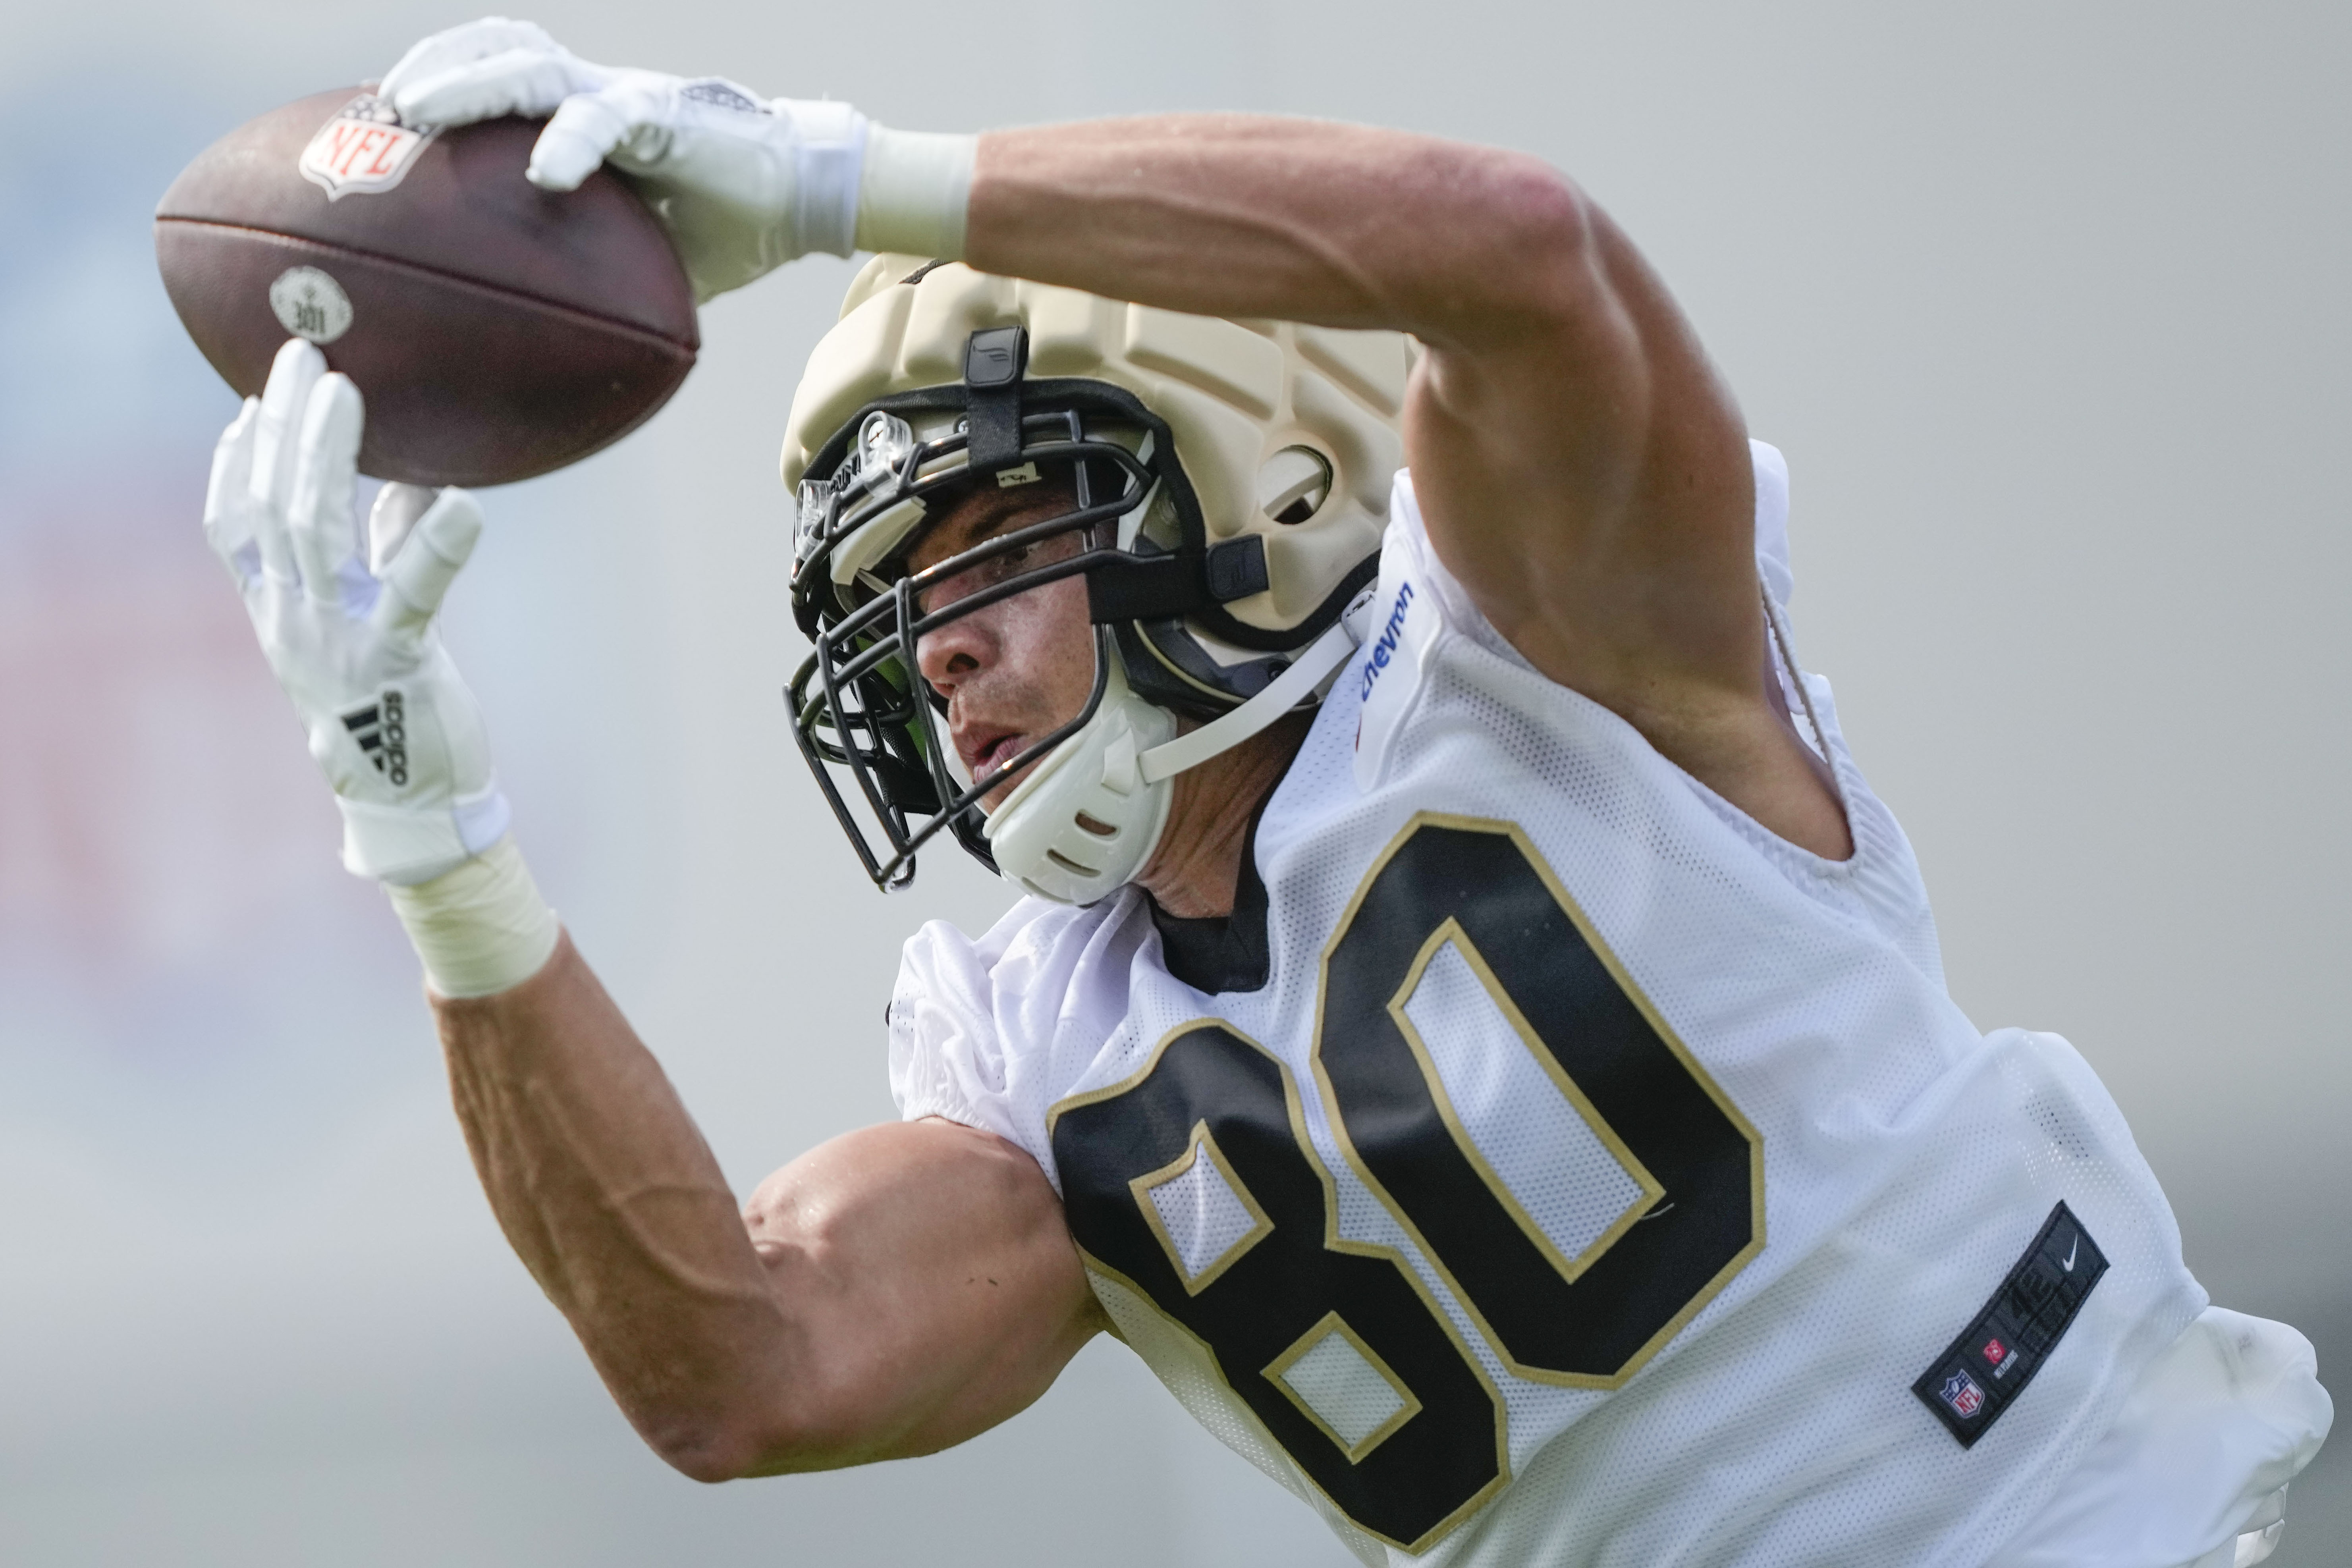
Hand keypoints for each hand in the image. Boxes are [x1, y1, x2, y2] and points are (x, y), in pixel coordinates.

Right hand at [207, 338, 508, 884]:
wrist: (408, 802)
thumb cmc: (393, 704)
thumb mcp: (375, 621)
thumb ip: (385, 553)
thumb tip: (414, 482)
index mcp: (282, 609)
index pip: (237, 523)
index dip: (239, 461)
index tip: (253, 402)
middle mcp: (295, 619)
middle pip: (272, 505)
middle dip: (284, 427)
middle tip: (301, 356)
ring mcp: (338, 639)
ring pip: (314, 530)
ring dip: (328, 454)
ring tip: (344, 391)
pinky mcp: (396, 660)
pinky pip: (412, 591)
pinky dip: (435, 543)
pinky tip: (466, 503)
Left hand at [377, 17, 866, 300]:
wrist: (801, 198)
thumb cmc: (723, 228)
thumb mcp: (640, 256)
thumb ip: (589, 273)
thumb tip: (536, 339)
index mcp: (584, 111)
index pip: (499, 69)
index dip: (440, 78)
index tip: (385, 117)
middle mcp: (595, 90)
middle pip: (498, 48)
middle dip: (434, 66)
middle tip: (381, 108)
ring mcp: (626, 96)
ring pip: (532, 64)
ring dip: (471, 83)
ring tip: (423, 108)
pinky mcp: (666, 115)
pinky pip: (607, 118)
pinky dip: (570, 141)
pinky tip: (543, 173)